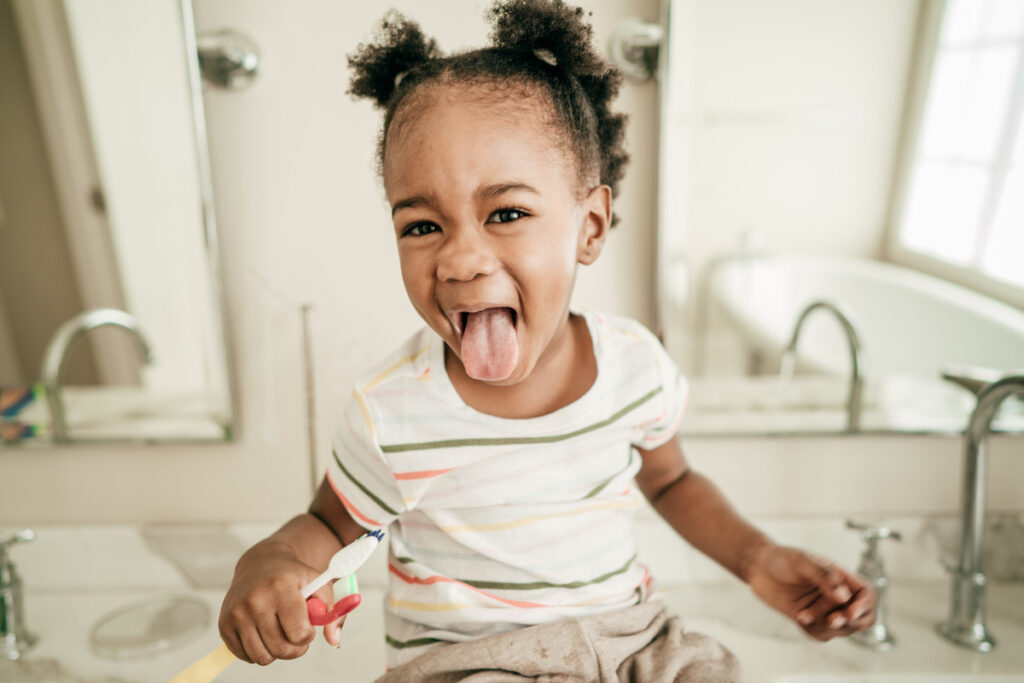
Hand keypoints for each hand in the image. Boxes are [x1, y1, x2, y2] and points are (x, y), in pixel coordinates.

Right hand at [219, 542, 347, 664]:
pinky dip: (258, 651)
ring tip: (280, 632)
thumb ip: (333, 612)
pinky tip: (263, 632)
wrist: (261, 563)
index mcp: (281, 587)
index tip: (307, 626)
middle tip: (296, 634)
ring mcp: (237, 613)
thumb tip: (334, 640)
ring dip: (276, 651)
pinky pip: (245, 656)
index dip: (308, 635)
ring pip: (262, 658)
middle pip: (281, 649)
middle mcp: (255, 600)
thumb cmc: (294, 577)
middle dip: (295, 648)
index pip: (299, 632)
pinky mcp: (224, 624)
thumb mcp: (319, 585)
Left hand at [747, 543, 875, 640]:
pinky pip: (822, 635)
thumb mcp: (803, 561)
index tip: (849, 612)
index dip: (864, 607)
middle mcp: (838, 596)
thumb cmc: (783, 559)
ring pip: (841, 630)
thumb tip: (844, 596)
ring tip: (802, 613)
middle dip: (849, 623)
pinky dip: (812, 629)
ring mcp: (826, 610)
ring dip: (823, 625)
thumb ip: (824, 577)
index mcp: (842, 578)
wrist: (759, 567)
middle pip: (863, 619)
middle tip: (830, 620)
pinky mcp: (812, 620)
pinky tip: (798, 615)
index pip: (867, 596)